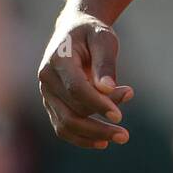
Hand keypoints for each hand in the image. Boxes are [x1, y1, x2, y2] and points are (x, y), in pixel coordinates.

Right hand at [38, 13, 133, 149]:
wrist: (74, 30)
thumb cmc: (92, 33)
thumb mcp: (104, 39)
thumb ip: (105, 63)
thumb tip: (107, 89)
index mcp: (58, 60)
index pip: (76, 89)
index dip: (98, 105)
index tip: (119, 116)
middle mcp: (47, 79)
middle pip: (71, 112)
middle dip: (98, 126)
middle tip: (125, 135)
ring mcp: (46, 93)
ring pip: (65, 124)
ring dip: (92, 135)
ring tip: (120, 137)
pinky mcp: (52, 103)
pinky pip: (63, 127)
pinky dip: (81, 137)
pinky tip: (103, 142)